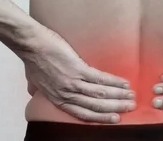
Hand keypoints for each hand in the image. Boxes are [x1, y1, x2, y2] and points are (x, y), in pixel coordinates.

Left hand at [19, 27, 135, 123]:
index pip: (83, 114)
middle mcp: (66, 95)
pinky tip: (123, 83)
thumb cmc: (32, 59)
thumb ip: (39, 89)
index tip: (115, 118)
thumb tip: (34, 91)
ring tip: (131, 95)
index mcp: (58, 99)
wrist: (31, 44)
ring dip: (118, 96)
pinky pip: (99, 79)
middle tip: (130, 107)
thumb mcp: (34, 81)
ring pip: (100, 94)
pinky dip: (113, 82)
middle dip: (115, 108)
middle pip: (95, 107)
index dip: (101, 118)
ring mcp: (72, 83)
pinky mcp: (77, 69)